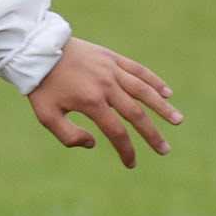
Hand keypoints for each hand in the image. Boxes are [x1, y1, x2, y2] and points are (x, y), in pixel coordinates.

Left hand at [25, 39, 180, 166]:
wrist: (38, 50)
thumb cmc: (42, 86)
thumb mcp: (46, 116)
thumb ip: (68, 135)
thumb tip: (93, 144)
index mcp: (91, 102)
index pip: (116, 132)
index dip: (126, 150)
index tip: (131, 164)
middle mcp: (106, 86)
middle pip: (136, 114)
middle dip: (152, 134)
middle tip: (164, 150)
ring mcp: (112, 70)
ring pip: (144, 90)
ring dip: (162, 107)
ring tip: (177, 120)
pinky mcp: (112, 58)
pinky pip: (138, 70)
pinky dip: (154, 81)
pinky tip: (167, 92)